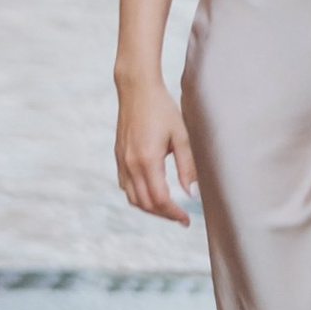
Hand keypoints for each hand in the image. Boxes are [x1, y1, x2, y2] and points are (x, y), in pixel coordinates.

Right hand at [114, 69, 197, 223]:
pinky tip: (151, 194)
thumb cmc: (162, 109)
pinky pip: (126, 186)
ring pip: (133, 198)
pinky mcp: (118, 157)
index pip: (160, 199)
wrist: (137, 89)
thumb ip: (187, 166)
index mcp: (147, 160)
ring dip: (150, 208)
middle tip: (181, 218)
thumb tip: (192, 194)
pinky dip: (138, 197)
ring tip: (168, 209)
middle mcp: (131, 165)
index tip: (187, 220)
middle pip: (146, 204)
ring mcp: (122, 162)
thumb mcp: (181, 136)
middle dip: (164, 215)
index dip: (174, 214)